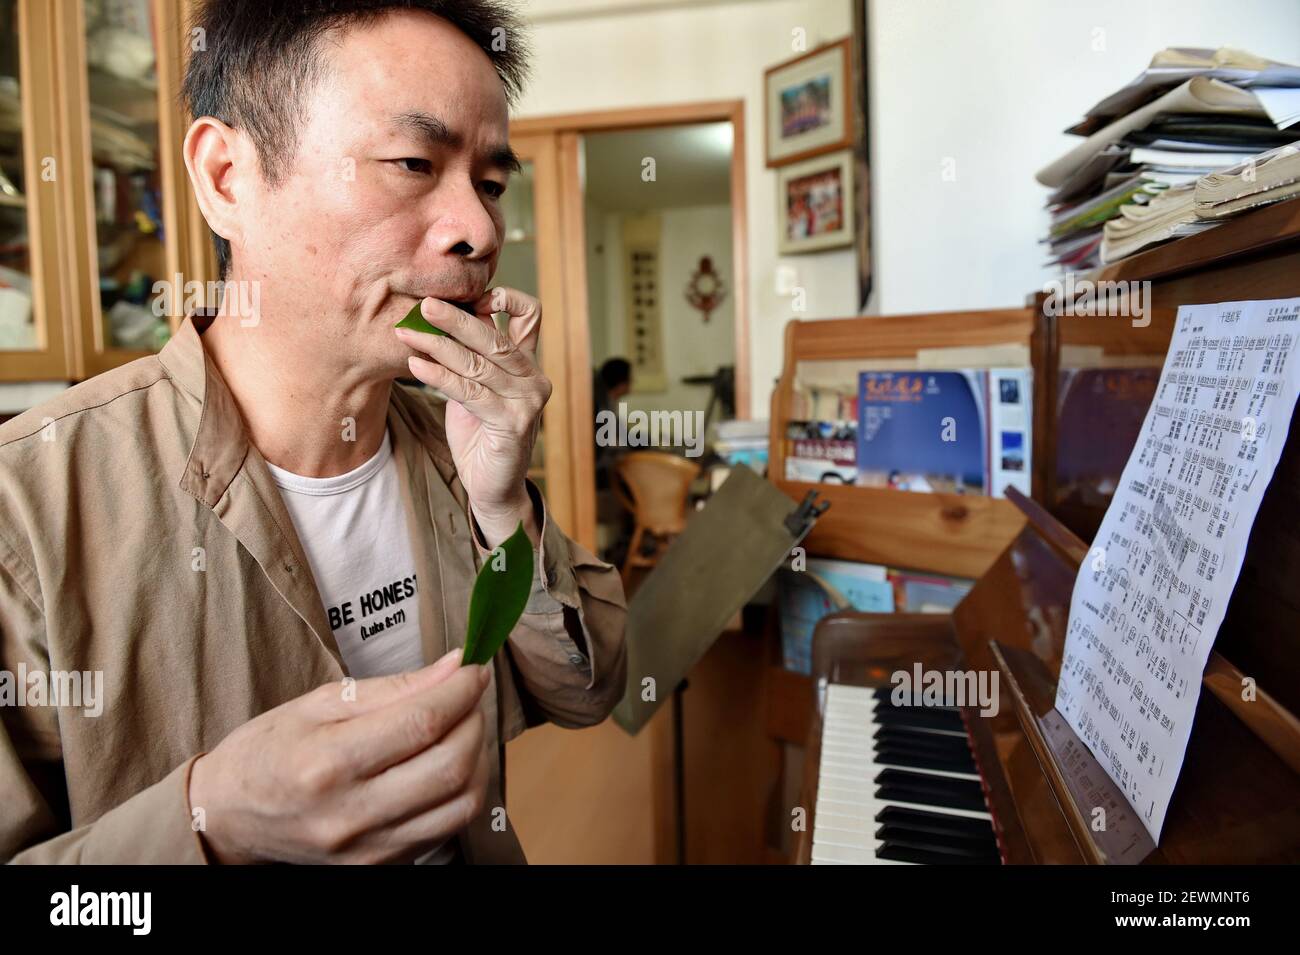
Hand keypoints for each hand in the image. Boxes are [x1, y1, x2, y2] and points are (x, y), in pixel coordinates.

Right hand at [188, 650, 490, 863]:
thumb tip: (453, 667)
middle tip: (467, 695)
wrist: (229, 816)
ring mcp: (369, 848)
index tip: (473, 668)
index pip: (422, 722)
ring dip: (478, 757)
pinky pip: (447, 826)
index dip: (460, 691)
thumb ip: (393, 688)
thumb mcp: (319, 702)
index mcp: (328, 763)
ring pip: (462, 802)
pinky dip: (461, 789)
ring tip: (461, 727)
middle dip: (474, 720)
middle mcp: (351, 814)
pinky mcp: (381, 866)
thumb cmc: (269, 750)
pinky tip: (446, 762)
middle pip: (451, 766)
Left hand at [395, 287, 548, 546]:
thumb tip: (437, 317)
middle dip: (456, 318)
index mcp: (527, 364)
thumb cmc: (480, 435)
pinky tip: (416, 365)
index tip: (469, 297)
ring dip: (437, 346)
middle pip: (495, 336)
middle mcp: (533, 378)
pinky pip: (469, 392)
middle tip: (424, 304)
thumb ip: (470, 357)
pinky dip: (439, 377)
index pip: (530, 315)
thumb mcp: (476, 388)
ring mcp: (527, 401)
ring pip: (478, 364)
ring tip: (406, 334)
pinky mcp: (513, 423)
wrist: (492, 486)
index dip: (505, 298)